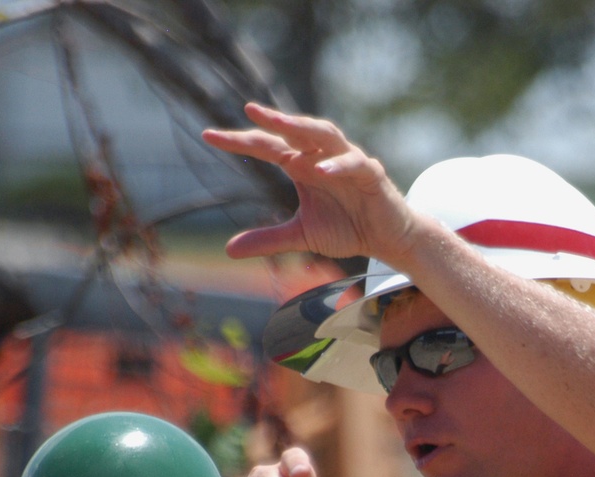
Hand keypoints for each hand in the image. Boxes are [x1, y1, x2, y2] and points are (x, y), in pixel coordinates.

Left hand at [202, 103, 416, 269]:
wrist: (386, 239)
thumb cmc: (346, 228)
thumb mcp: (300, 235)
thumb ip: (268, 239)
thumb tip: (227, 249)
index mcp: (301, 164)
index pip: (266, 146)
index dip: (239, 141)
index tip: (208, 136)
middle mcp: (321, 156)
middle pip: (293, 130)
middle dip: (272, 119)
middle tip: (248, 109)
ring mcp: (347, 160)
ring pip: (324, 134)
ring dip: (303, 126)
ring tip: (280, 122)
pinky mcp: (371, 173)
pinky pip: (353, 164)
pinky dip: (338, 165)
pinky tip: (321, 170)